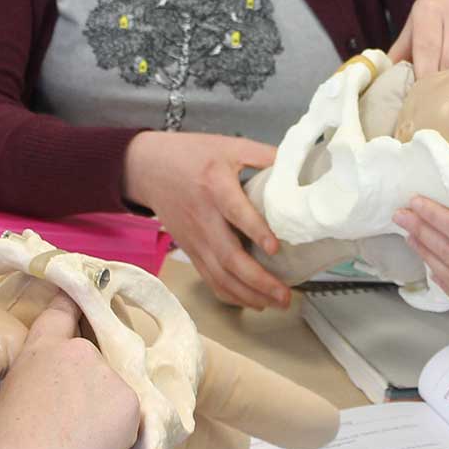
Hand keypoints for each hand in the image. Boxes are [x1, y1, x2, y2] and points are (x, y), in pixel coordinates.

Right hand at [0, 295, 140, 448]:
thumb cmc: (1, 445)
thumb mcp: (8, 395)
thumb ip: (35, 381)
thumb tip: (47, 393)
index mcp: (42, 347)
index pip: (62, 312)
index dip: (72, 304)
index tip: (78, 300)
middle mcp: (80, 351)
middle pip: (89, 360)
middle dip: (84, 383)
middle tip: (67, 420)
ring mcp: (109, 375)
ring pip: (110, 389)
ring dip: (100, 407)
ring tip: (78, 443)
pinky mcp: (131, 403)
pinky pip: (124, 414)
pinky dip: (114, 431)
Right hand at [123, 130, 288, 308]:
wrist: (148, 168)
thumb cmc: (192, 154)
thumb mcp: (228, 146)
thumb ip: (263, 154)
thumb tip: (300, 165)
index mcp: (215, 186)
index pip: (235, 212)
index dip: (255, 231)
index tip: (275, 248)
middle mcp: (204, 218)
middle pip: (228, 256)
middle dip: (258, 280)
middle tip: (285, 294)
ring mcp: (195, 238)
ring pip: (219, 275)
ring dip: (248, 294)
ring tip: (275, 302)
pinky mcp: (190, 250)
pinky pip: (209, 278)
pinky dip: (230, 295)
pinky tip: (252, 302)